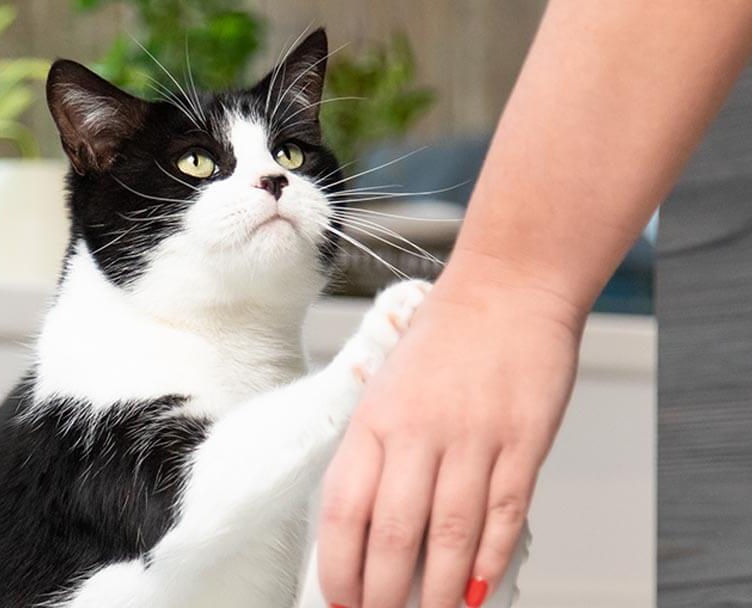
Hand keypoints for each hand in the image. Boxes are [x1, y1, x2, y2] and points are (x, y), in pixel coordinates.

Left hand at [317, 268, 582, 607]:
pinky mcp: (523, 439)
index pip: (344, 509)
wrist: (508, 287)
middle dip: (384, 594)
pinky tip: (479, 587)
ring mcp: (473, 435)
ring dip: (440, 591)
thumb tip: (366, 527)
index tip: (341, 602)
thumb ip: (377, 450)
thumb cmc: (443, 341)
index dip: (341, 567)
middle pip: (394, 534)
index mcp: (373, 418)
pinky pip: (504, 511)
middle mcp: (417, 430)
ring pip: (450, 535)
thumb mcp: (387, 387)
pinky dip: (490, 556)